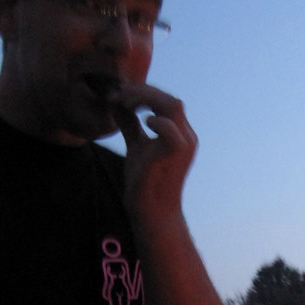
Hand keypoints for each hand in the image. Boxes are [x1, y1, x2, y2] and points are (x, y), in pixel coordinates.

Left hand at [110, 83, 197, 217]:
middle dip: (143, 91)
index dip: (144, 93)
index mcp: (180, 134)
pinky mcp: (176, 154)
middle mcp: (186, 137)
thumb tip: (117, 104)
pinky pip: (169, 128)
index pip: (166, 102)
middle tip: (118, 96)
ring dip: (146, 99)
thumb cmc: (146, 184)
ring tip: (125, 104)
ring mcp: (184, 144)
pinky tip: (141, 123)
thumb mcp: (136, 147)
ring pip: (172, 105)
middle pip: (171, 99)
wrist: (152, 213)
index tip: (119, 95)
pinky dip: (154, 120)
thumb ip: (130, 125)